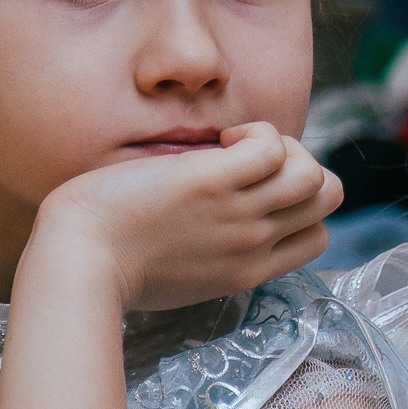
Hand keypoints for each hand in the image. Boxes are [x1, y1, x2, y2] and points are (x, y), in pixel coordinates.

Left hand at [31, 122, 343, 312]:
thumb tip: (215, 222)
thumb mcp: (182, 275)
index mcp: (249, 270)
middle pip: (328, 198)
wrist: (80, 264)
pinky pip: (272, 147)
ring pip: (314, 174)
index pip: (317, 237)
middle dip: (300, 168)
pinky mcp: (213, 182)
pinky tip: (220, 140)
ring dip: (282, 147)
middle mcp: (254, 244)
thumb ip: (212, 252)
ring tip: (234, 147)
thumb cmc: (112, 267)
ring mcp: (238, 215)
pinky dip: (256, 133)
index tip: (254, 193)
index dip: (297, 206)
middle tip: (250, 163)